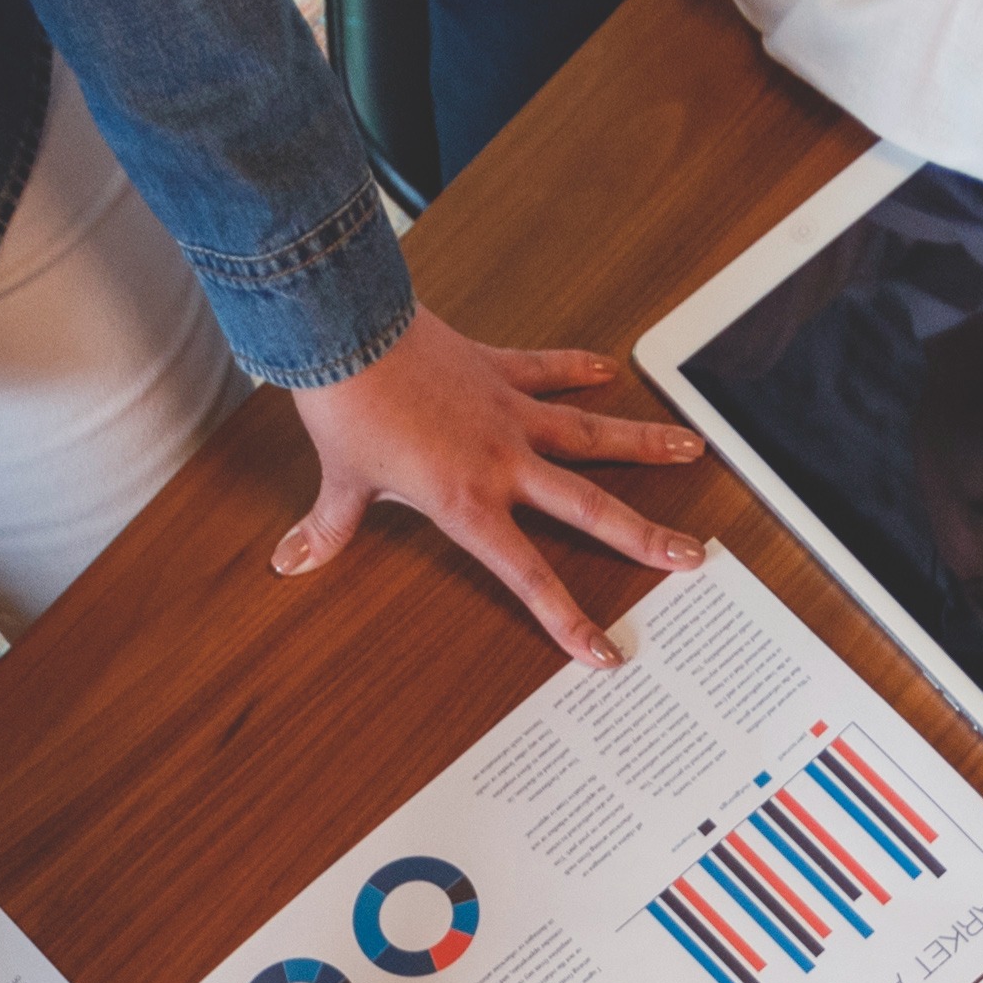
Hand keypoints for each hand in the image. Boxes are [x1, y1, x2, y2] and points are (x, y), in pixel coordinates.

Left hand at [276, 311, 706, 668]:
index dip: (565, 618)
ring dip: (643, 445)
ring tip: (692, 449)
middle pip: (589, 507)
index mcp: (467, 502)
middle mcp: (503, 461)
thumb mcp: (341, 480)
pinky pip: (549, 370)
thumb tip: (291, 562)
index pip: (526, 574)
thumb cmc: (348, 408)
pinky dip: (578, 368)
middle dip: (643, 537)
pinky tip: (609, 370)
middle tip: (690, 555)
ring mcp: (508, 411)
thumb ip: (327, 527)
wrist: (349, 332)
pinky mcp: (499, 368)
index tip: (603, 651)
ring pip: (592, 434)